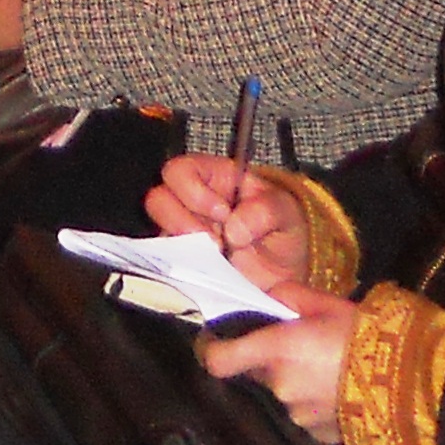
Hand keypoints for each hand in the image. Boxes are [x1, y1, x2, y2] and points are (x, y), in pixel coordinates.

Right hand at [145, 155, 309, 292]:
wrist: (286, 273)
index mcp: (211, 178)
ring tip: (215, 260)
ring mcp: (183, 234)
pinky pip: (167, 263)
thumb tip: (235, 229)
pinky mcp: (182, 262)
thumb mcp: (285, 212)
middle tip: (216, 243)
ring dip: (183, 247)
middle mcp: (189, 204)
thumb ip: (265, 210)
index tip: (222, 212)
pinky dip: (182, 269)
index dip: (193, 190)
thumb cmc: (281, 230)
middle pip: (158, 199)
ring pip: (158, 232)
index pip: (180, 171)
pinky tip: (208, 273)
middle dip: (183, 222)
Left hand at [199, 286, 355, 441]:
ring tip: (327, 368)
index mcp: (277, 351)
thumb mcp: (328, 305)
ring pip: (283, 393)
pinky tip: (338, 389)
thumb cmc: (367, 337)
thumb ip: (289, 296)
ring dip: (295, 381)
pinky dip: (314, 401)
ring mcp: (298, 414)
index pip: (218, 360)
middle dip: (268, 359)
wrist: (411, 384)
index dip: (212, 349)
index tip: (215, 340)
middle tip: (297, 346)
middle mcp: (280, 386)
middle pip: (256, 372)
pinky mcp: (318, 433)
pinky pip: (305, 412)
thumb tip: (266, 293)